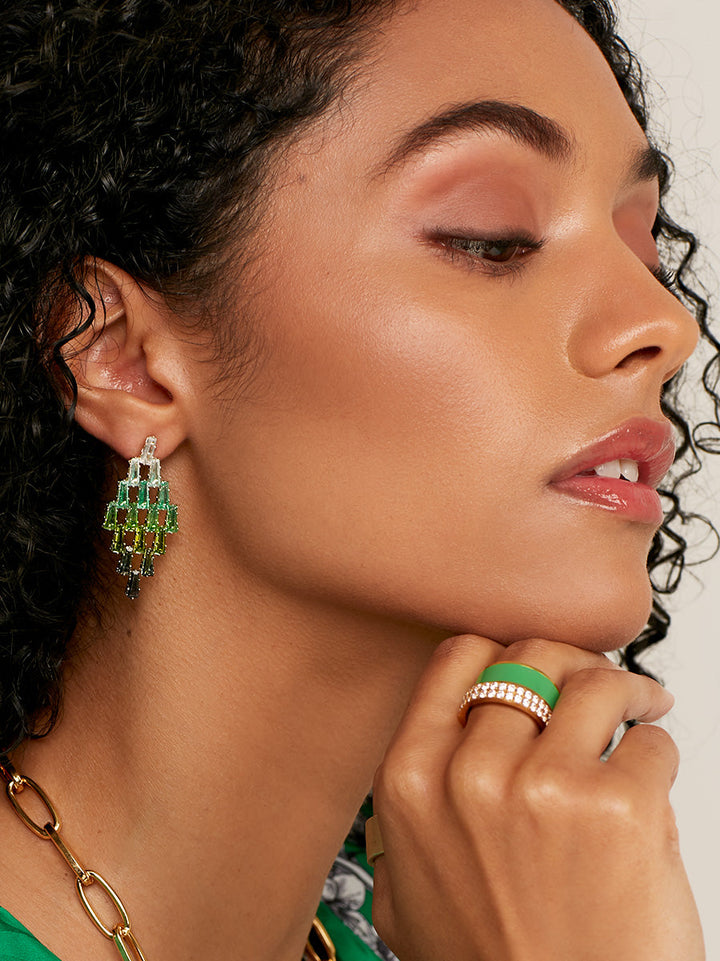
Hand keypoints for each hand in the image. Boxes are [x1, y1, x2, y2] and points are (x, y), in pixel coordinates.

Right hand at [371, 635, 704, 960]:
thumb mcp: (407, 895)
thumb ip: (413, 818)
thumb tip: (436, 758)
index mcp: (411, 780)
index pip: (458, 659)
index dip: (501, 653)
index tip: (529, 667)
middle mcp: (471, 774)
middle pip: (531, 658)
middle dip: (568, 663)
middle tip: (593, 682)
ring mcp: (545, 787)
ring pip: (594, 682)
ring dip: (625, 691)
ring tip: (641, 708)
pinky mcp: (620, 809)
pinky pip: (651, 741)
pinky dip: (658, 749)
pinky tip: (652, 773)